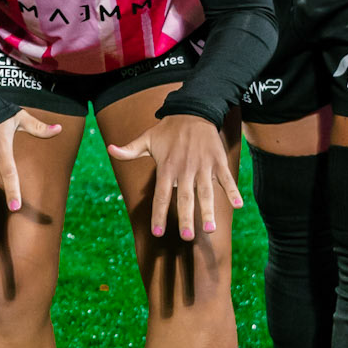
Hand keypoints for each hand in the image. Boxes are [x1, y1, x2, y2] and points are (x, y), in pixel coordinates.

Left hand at [108, 114, 242, 240]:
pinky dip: (232, 190)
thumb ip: (129, 149)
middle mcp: (184, 169)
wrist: (192, 110)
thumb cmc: (167, 130)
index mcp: (166, 167)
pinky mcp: (217, 160)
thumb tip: (109, 149)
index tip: (158, 233)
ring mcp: (202, 165)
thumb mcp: (146, 138)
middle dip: (185, 218)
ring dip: (208, 210)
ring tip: (210, 229)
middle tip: (187, 237)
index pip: (160, 195)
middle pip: (184, 198)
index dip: (159, 215)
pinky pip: (226, 178)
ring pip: (205, 192)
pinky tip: (238, 205)